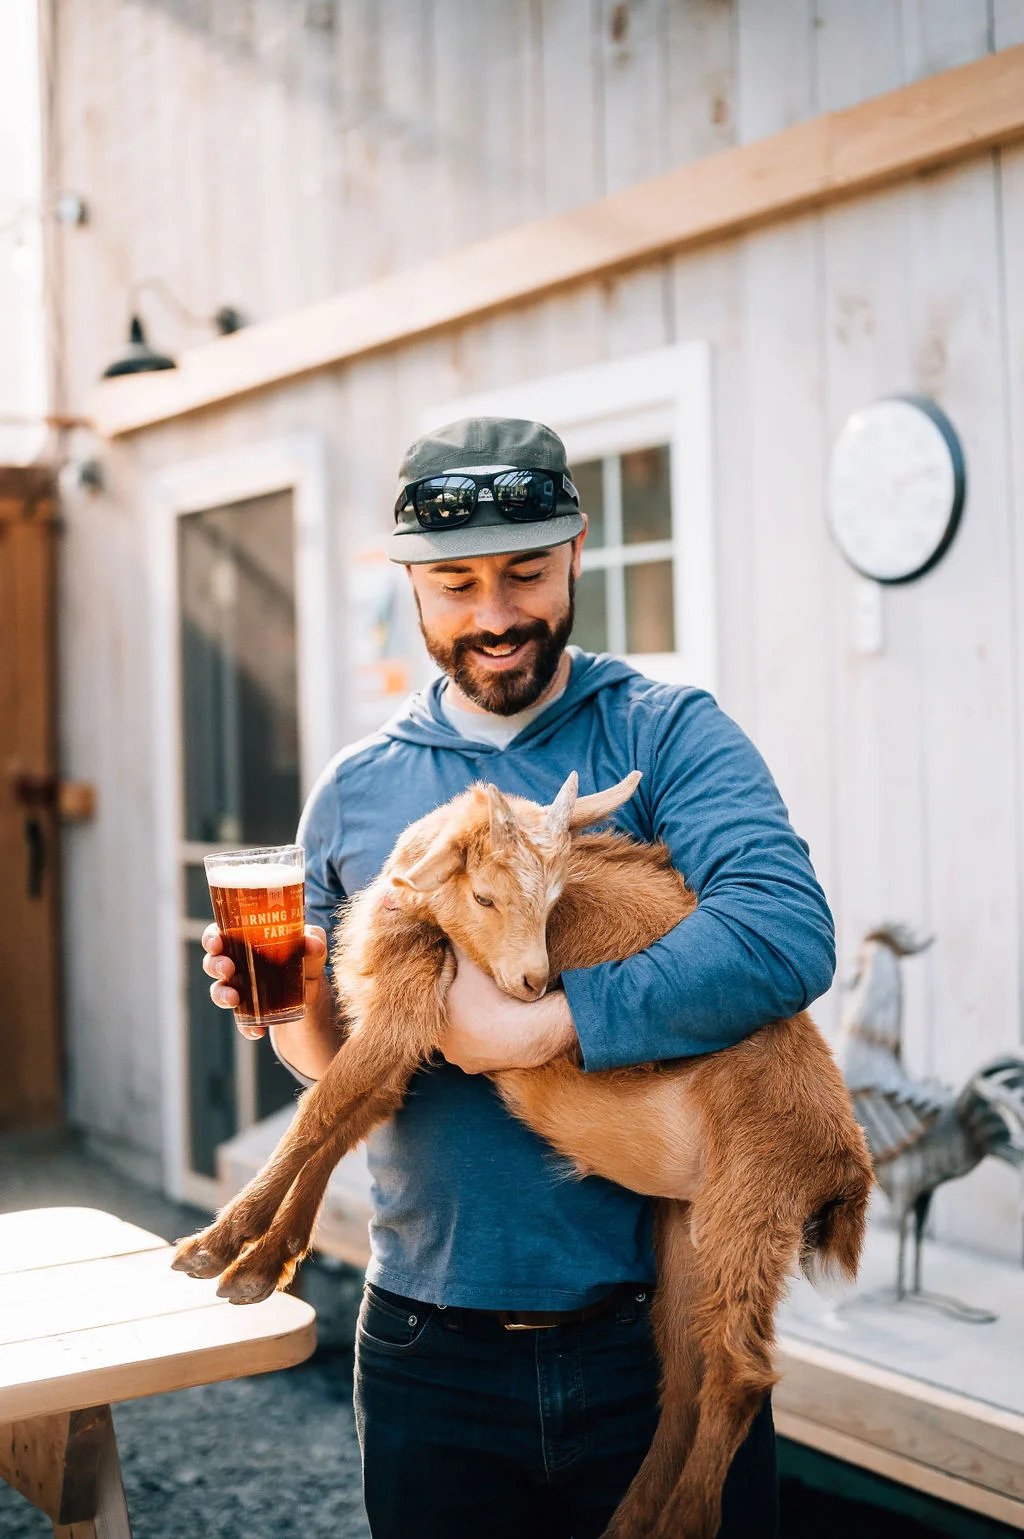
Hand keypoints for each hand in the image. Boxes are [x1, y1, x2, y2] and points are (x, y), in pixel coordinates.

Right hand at [202, 923, 328, 1039]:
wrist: (313, 994)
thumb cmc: (305, 960)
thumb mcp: (311, 949)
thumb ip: (313, 942)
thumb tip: (313, 944)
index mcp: (245, 941)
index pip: (219, 934)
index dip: (212, 937)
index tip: (217, 942)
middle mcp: (237, 964)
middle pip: (212, 962)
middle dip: (215, 965)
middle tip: (228, 968)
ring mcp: (240, 990)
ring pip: (218, 991)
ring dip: (222, 995)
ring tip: (234, 999)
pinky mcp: (249, 1013)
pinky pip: (241, 1021)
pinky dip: (247, 1027)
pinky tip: (257, 1031)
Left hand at [439, 947, 576, 1073]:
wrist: (527, 1032)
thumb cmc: (495, 998)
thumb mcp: (472, 966)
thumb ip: (455, 948)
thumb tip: (446, 930)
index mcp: (436, 1020)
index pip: (438, 1000)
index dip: (450, 987)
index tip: (463, 981)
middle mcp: (442, 1044)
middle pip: (448, 1020)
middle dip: (457, 1008)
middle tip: (474, 995)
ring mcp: (459, 1059)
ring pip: (460, 1038)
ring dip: (469, 1027)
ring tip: (485, 1012)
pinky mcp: (476, 1069)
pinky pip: (476, 1052)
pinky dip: (483, 1042)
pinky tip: (492, 1029)